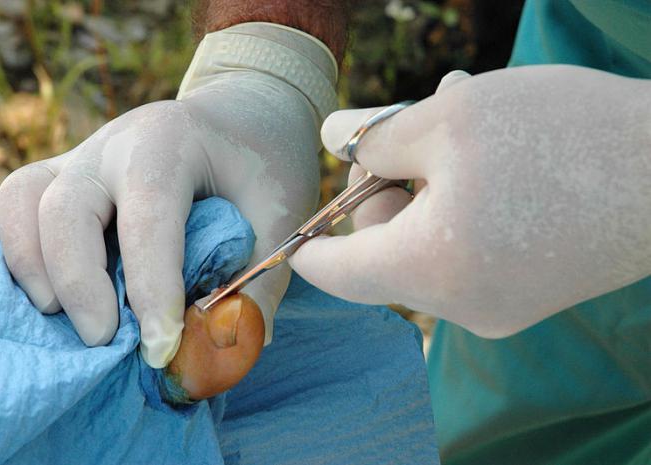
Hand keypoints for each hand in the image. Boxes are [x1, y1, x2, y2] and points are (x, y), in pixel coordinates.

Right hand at [0, 23, 334, 367]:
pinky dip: (22, 252)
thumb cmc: (264, 163)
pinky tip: (53, 294)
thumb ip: (260, 279)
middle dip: (79, 283)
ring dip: (34, 267)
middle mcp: (114, 143)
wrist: (241, 117)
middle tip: (105, 341)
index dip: (151, 287)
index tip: (161, 349)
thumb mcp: (281, 214)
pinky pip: (17, 204)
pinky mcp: (67, 173)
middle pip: (66, 208)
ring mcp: (83, 154)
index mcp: (171, 142)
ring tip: (64, 318)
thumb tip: (231, 347)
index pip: (149, 217)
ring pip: (23, 200)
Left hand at [290, 65, 650, 336]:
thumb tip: (333, 140)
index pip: (336, 272)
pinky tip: (487, 154)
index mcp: (428, 269)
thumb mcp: (450, 118)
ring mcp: (499, 307)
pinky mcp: (528, 294)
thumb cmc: (566, 136)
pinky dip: (461, 204)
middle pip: (383, 248)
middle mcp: (460, 306)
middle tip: (405, 126)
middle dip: (385, 183)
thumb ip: (375, 136)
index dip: (308, 243)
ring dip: (428, 181)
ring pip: (427, 241)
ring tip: (456, 119)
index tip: (293, 227)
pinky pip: (466, 252)